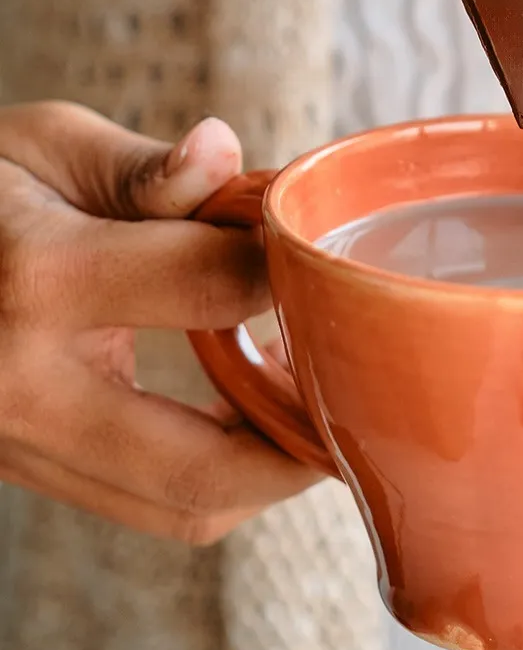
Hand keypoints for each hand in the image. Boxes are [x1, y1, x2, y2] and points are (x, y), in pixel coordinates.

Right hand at [0, 102, 321, 542]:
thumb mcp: (40, 143)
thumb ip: (142, 167)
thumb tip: (227, 154)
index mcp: (35, 275)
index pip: (213, 286)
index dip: (292, 269)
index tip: (331, 256)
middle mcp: (21, 383)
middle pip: (207, 467)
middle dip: (305, 442)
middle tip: (360, 393)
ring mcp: (17, 443)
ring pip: (180, 505)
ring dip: (269, 472)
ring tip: (317, 404)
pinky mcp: (24, 465)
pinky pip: (144, 497)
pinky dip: (217, 469)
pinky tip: (253, 413)